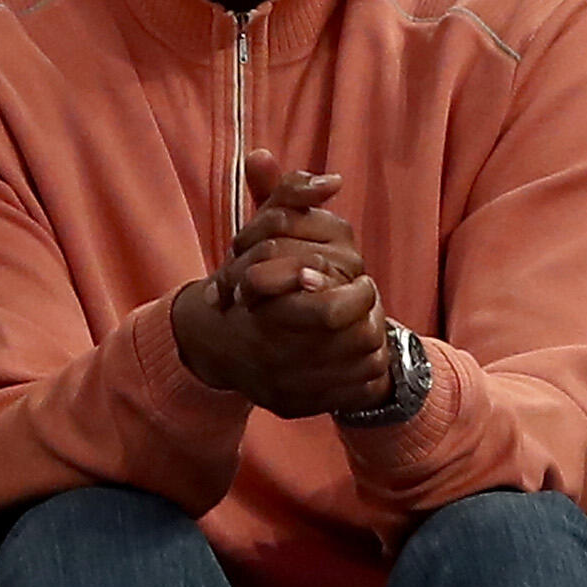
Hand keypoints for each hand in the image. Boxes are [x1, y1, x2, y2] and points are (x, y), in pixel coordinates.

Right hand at [172, 150, 390, 415]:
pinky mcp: (297, 407)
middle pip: (358, 342)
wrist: (214, 345)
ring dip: (372, 345)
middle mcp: (276, 356)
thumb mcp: (260, 235)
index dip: (357, 296)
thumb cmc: (245, 283)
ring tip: (363, 326)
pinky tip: (357, 357)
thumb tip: (331, 179)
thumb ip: (289, 197)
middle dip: (371, 320)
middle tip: (366, 303)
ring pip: (362, 368)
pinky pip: (356, 395)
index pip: (334, 313)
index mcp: (269, 314)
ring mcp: (287, 386)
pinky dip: (366, 375)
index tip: (359, 280)